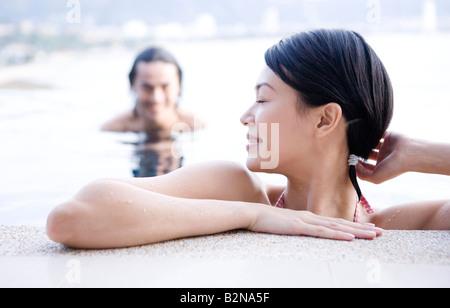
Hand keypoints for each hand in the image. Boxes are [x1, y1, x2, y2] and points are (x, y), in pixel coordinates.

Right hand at [247, 206, 382, 240]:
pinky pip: (321, 232)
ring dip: (356, 232)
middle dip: (362, 229)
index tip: (369, 230)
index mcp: (309, 217)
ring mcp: (306, 221)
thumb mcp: (286, 225)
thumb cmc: (267, 220)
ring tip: (373, 236)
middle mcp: (312, 217)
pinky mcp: (299, 227)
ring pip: (336, 227)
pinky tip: (350, 237)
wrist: (252, 213)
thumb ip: (297, 227)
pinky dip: (338, 234)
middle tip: (381, 233)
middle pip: (341, 224)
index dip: (353, 226)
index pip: (336, 222)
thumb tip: (305, 232)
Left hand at [356, 132, 410, 183]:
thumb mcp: (376, 178)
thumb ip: (363, 175)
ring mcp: (385, 146)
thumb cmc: (393, 167)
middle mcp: (382, 156)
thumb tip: (355, 166)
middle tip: (352, 150)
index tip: (352, 161)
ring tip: (356, 142)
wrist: (408, 153)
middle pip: (367, 154)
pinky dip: (371, 133)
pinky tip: (365, 134)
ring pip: (371, 143)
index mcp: (380, 166)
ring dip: (364, 142)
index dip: (358, 165)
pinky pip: (377, 133)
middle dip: (359, 152)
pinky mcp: (387, 136)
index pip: (365, 166)